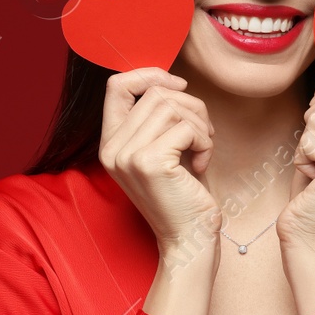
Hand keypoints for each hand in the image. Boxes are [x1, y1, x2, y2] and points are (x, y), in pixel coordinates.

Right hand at [99, 68, 220, 258]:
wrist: (189, 240)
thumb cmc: (183, 195)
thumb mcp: (162, 150)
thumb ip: (155, 119)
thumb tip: (171, 81)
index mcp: (110, 143)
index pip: (116, 85)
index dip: (150, 74)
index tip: (179, 86)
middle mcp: (112, 149)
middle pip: (156, 93)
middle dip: (191, 107)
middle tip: (202, 136)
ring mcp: (128, 155)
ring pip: (173, 106)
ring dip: (200, 124)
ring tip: (202, 150)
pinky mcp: (150, 162)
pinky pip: (187, 127)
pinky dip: (204, 141)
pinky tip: (201, 164)